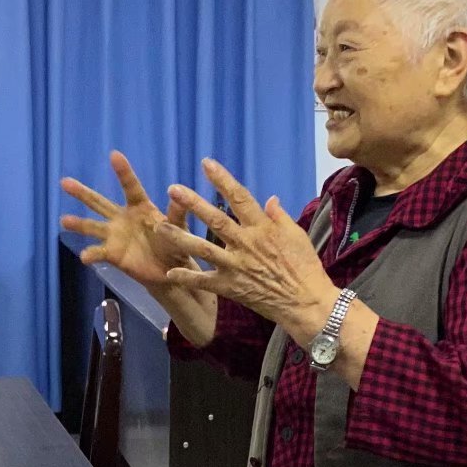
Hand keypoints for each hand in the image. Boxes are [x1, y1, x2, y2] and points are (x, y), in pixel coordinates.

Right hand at [60, 153, 190, 290]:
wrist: (169, 271)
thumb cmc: (175, 245)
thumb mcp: (179, 227)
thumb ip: (176, 212)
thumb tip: (176, 190)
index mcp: (140, 207)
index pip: (130, 187)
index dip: (123, 172)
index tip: (114, 155)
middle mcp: (122, 218)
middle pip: (99, 203)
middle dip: (82, 193)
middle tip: (64, 182)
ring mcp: (114, 236)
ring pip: (92, 227)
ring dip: (78, 224)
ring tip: (64, 220)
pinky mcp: (112, 254)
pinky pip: (99, 252)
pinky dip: (91, 254)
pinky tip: (85, 256)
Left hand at [157, 161, 336, 339]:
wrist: (306, 302)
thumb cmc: (305, 267)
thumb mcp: (297, 235)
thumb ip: (279, 216)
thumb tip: (269, 198)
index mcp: (262, 228)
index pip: (239, 197)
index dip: (222, 180)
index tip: (206, 164)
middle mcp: (245, 243)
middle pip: (215, 219)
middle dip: (193, 203)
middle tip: (172, 189)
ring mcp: (236, 266)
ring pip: (203, 248)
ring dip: (180, 237)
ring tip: (160, 227)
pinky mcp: (231, 287)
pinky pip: (205, 281)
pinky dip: (188, 277)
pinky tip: (170, 271)